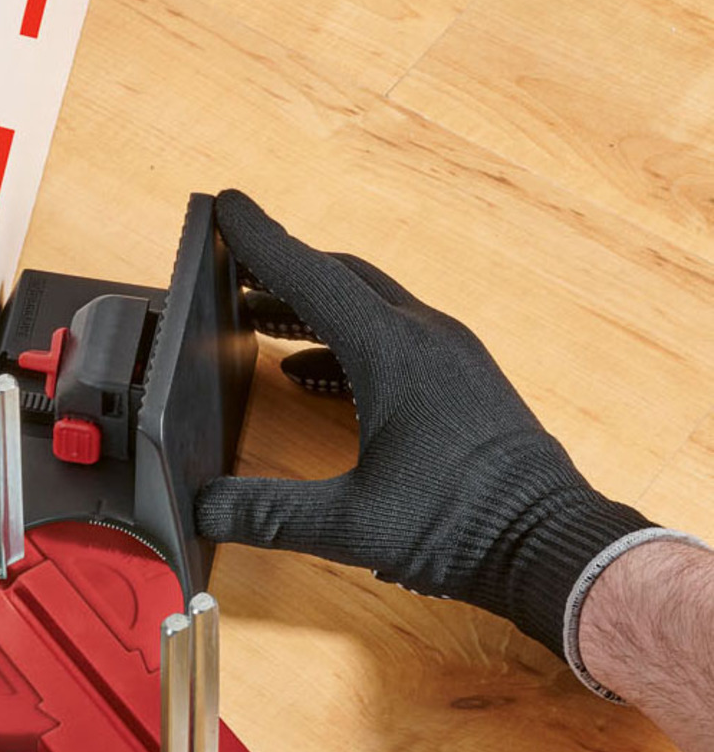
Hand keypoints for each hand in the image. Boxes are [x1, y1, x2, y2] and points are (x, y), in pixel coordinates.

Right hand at [198, 190, 653, 656]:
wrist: (549, 545)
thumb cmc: (463, 525)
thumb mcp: (349, 522)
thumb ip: (266, 513)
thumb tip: (203, 509)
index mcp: (394, 352)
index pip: (312, 277)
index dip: (261, 241)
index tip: (229, 206)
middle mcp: (426, 339)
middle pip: (343, 280)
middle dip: (283, 270)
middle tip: (234, 265)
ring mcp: (452, 357)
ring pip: (370, 307)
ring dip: (313, 308)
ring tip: (259, 316)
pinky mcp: (463, 383)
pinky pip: (394, 339)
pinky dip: (343, 343)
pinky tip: (313, 374)